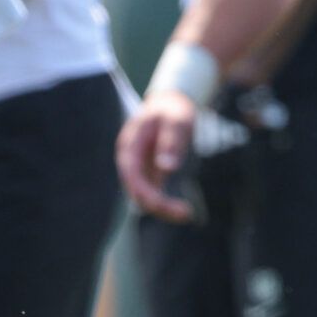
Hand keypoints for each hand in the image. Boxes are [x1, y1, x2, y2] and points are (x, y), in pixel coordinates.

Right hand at [115, 88, 199, 223]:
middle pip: (136, 190)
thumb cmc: (173, 109)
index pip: (131, 174)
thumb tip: (166, 167)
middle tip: (185, 213)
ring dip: (162, 208)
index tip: (161, 204)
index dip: (143, 192)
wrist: (171, 103)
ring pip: (144, 195)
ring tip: (186, 214)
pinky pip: (153, 192)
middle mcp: (130, 159)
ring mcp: (138, 168)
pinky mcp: (148, 173)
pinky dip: (164, 202)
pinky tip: (181, 210)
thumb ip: (171, 141)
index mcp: (130, 144)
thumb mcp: (177, 120)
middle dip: (157, 205)